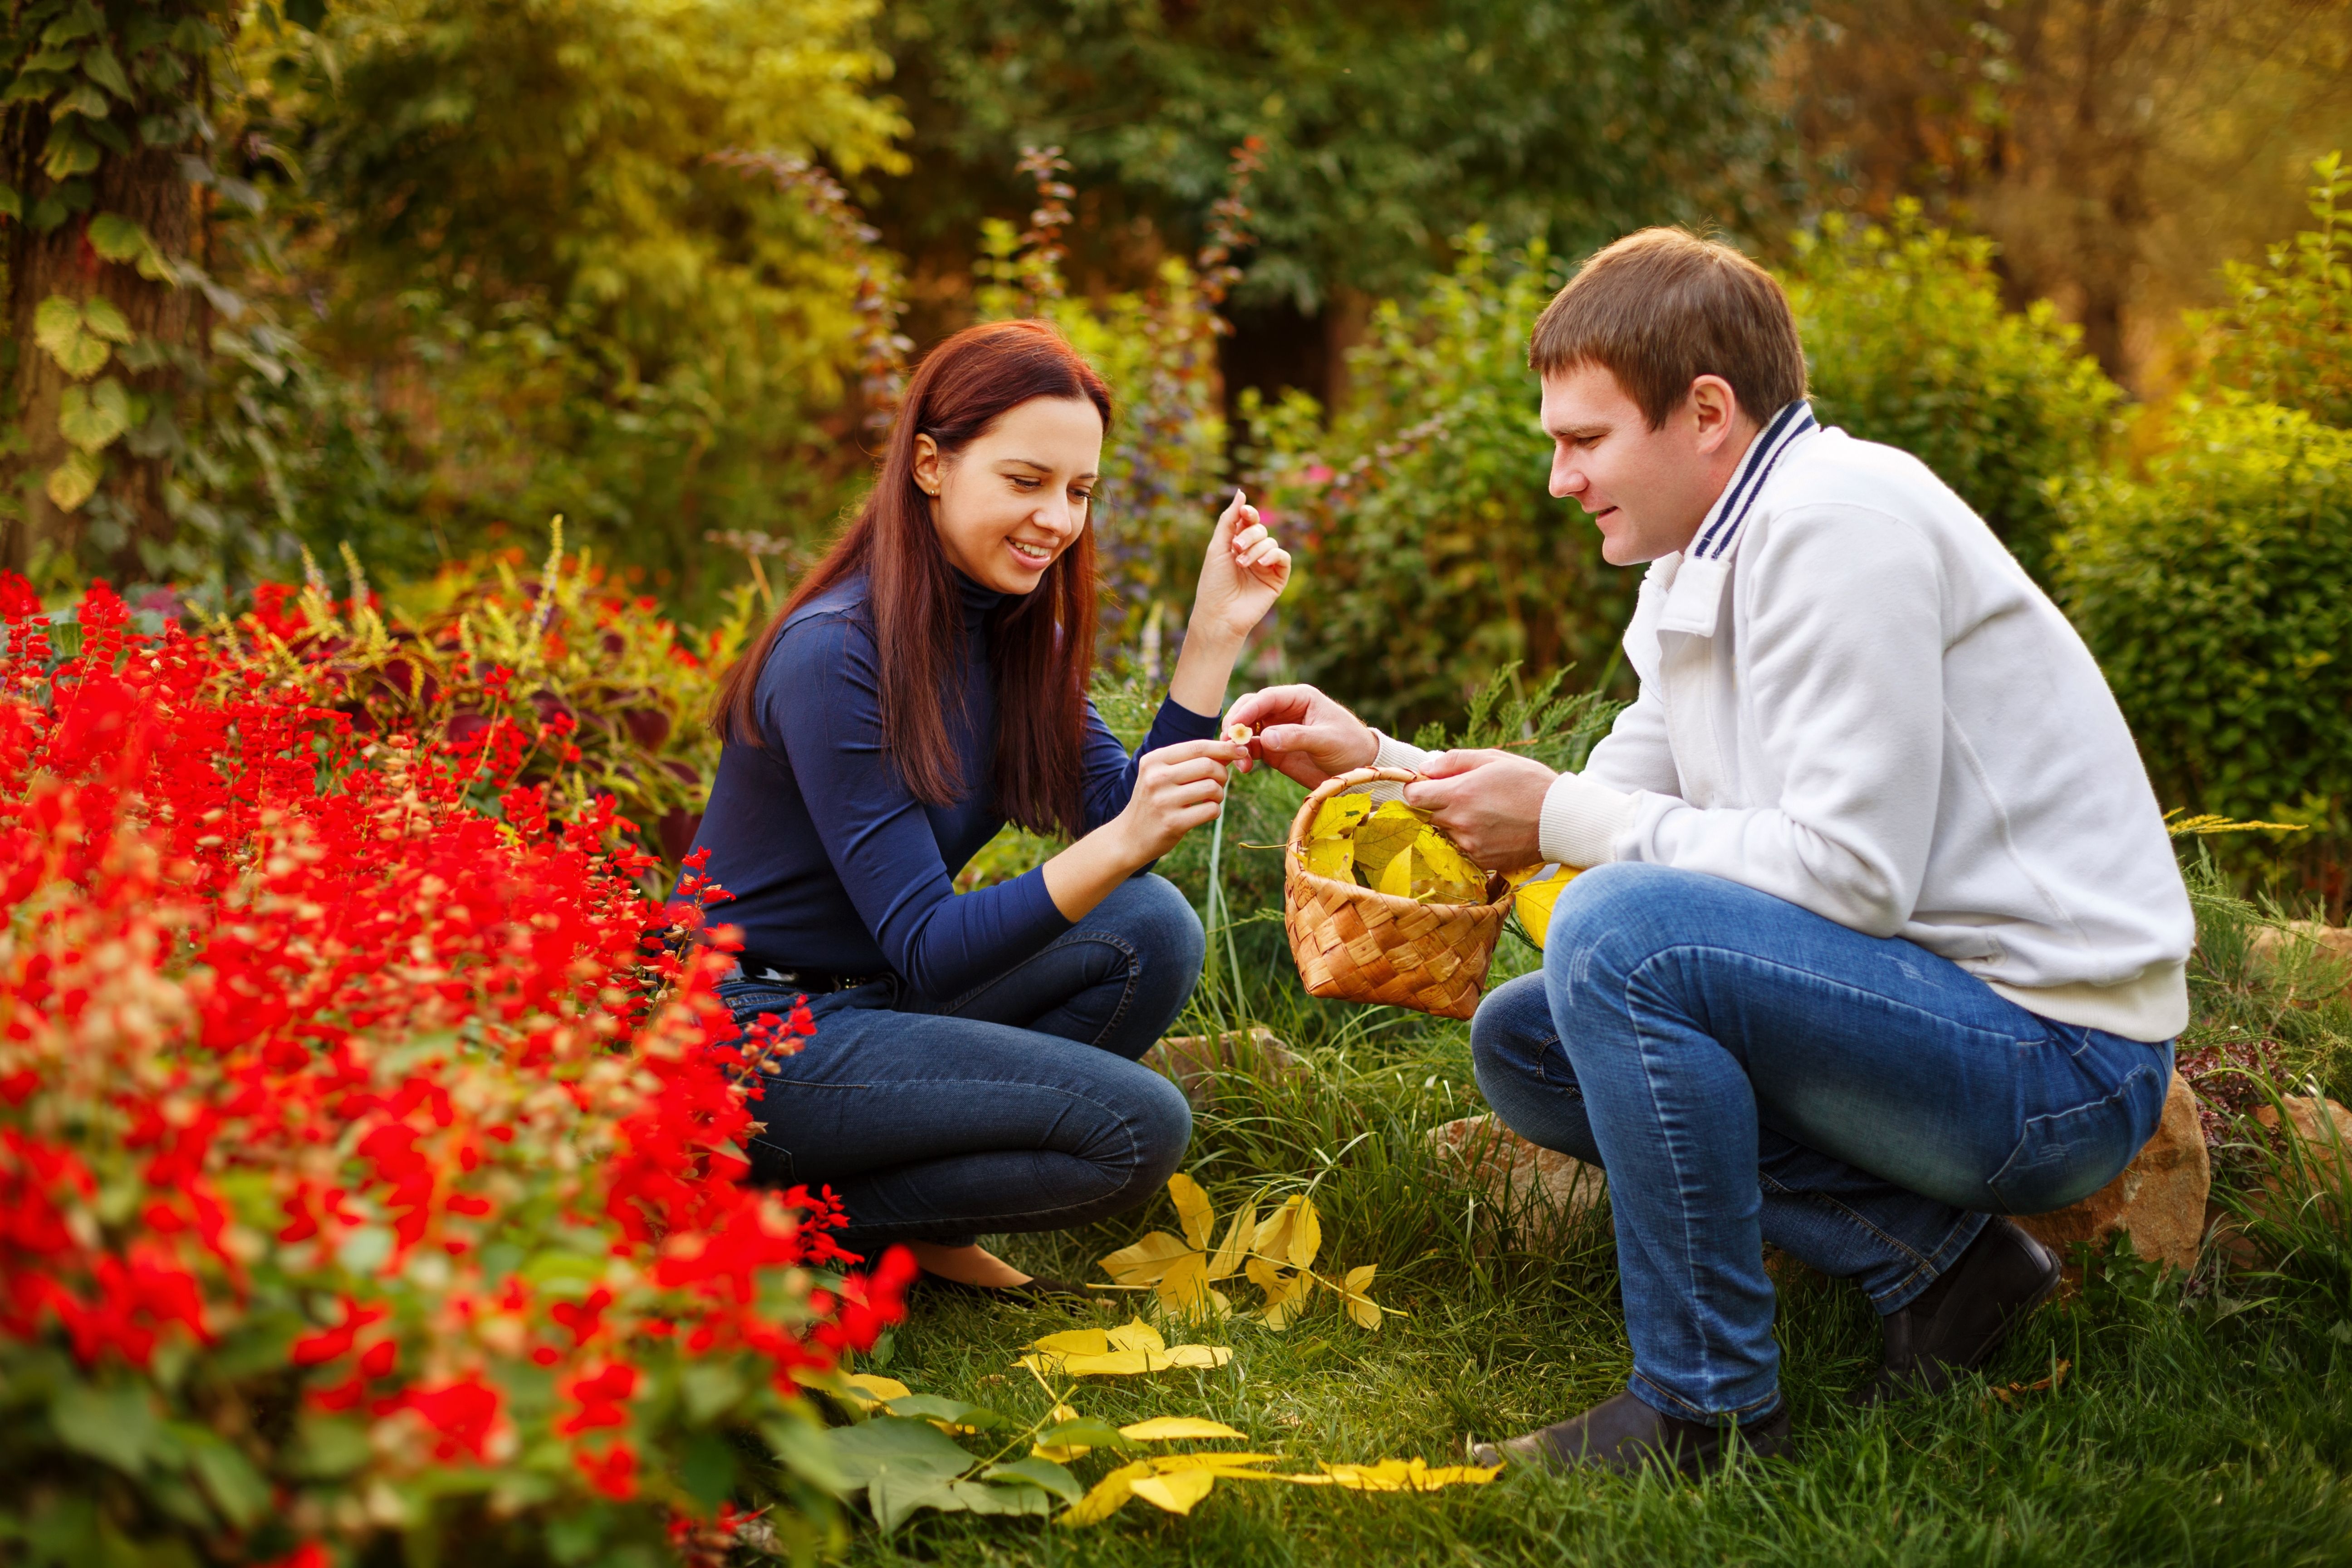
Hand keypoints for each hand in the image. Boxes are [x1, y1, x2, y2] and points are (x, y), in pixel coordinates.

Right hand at [1115, 737, 1243, 863]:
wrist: (1129, 837)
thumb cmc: (1154, 801)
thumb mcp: (1161, 775)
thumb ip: (1190, 760)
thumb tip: (1231, 748)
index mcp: (1154, 760)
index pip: (1198, 747)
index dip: (1224, 748)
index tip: (1241, 751)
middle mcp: (1156, 778)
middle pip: (1208, 765)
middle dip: (1223, 774)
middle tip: (1219, 783)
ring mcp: (1163, 801)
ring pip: (1213, 788)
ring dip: (1219, 794)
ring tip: (1210, 799)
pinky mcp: (1173, 823)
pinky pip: (1211, 810)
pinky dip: (1215, 810)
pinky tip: (1204, 813)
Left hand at [1188, 490, 1290, 644]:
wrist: (1219, 614)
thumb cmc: (1214, 583)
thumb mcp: (1217, 546)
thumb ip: (1229, 520)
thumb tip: (1241, 493)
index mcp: (1237, 544)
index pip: (1249, 521)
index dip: (1249, 515)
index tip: (1245, 515)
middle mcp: (1253, 553)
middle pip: (1261, 530)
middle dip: (1250, 535)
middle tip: (1236, 548)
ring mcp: (1266, 566)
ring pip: (1271, 542)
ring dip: (1257, 549)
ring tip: (1242, 563)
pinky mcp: (1277, 578)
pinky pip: (1284, 557)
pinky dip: (1274, 555)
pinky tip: (1261, 563)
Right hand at [1224, 683, 1376, 789]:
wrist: (1358, 771)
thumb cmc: (1350, 746)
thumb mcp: (1328, 740)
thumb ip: (1297, 737)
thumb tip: (1265, 738)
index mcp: (1299, 698)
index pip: (1266, 698)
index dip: (1248, 710)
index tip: (1235, 726)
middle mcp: (1284, 710)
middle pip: (1249, 710)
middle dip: (1236, 724)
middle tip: (1228, 743)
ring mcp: (1277, 730)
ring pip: (1246, 730)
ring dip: (1236, 743)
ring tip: (1238, 761)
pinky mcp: (1274, 750)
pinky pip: (1251, 749)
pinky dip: (1243, 756)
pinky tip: (1243, 768)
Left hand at [1401, 749, 1554, 868]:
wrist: (1562, 819)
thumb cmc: (1529, 782)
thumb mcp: (1493, 759)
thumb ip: (1453, 761)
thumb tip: (1423, 768)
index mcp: (1459, 794)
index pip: (1413, 796)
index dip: (1418, 788)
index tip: (1430, 785)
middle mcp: (1460, 822)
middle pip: (1429, 815)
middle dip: (1441, 805)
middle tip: (1468, 796)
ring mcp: (1470, 845)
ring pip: (1447, 833)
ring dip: (1458, 824)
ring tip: (1487, 813)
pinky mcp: (1482, 861)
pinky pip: (1465, 849)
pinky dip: (1473, 840)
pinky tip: (1495, 829)